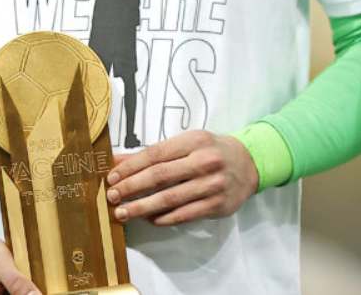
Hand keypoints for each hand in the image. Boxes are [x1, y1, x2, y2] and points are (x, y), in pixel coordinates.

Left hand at [105, 130, 256, 225]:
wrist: (249, 164)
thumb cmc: (211, 151)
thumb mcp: (187, 144)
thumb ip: (155, 153)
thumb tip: (118, 162)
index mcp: (194, 141)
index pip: (156, 154)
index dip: (131, 166)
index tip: (111, 176)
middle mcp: (204, 161)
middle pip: (160, 176)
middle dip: (131, 187)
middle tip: (112, 196)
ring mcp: (212, 185)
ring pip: (170, 199)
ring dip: (142, 207)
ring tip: (123, 212)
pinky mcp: (217, 205)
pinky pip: (184, 214)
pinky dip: (164, 218)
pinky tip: (149, 219)